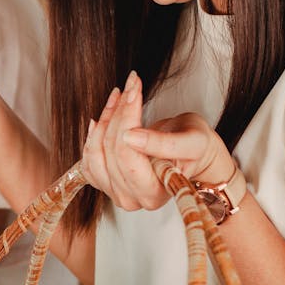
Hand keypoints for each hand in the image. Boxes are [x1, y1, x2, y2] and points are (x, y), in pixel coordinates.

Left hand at [81, 72, 237, 210]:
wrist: (193, 156)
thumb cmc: (197, 150)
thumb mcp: (192, 142)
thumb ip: (165, 144)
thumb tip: (129, 136)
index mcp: (153, 194)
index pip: (128, 154)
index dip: (127, 119)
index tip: (135, 91)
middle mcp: (130, 198)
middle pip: (110, 150)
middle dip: (119, 112)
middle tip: (131, 86)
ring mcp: (114, 191)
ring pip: (96, 150)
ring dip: (105, 118)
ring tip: (119, 96)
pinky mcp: (104, 182)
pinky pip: (87, 158)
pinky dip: (92, 134)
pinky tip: (101, 119)